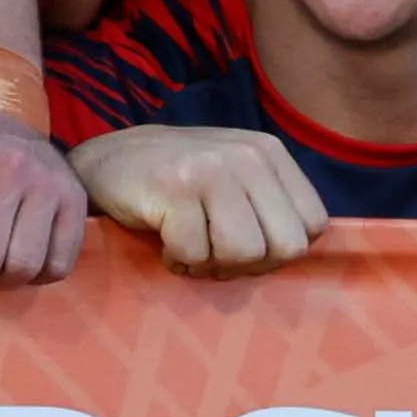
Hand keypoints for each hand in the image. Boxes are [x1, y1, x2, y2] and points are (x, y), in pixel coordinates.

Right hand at [70, 121, 324, 274]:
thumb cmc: (174, 180)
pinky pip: (194, 255)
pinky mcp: (174, 189)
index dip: (279, 250)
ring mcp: (211, 170)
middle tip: (214, 251)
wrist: (104, 161)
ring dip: (211, 264)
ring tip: (188, 245)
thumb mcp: (234, 179)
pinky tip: (163, 239)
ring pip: (244, 253)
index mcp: (269, 153)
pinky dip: (176, 260)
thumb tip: (297, 255)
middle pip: (286, 246)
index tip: (244, 245)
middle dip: (250, 264)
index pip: (312, 225)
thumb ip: (269, 206)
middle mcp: (247, 156)